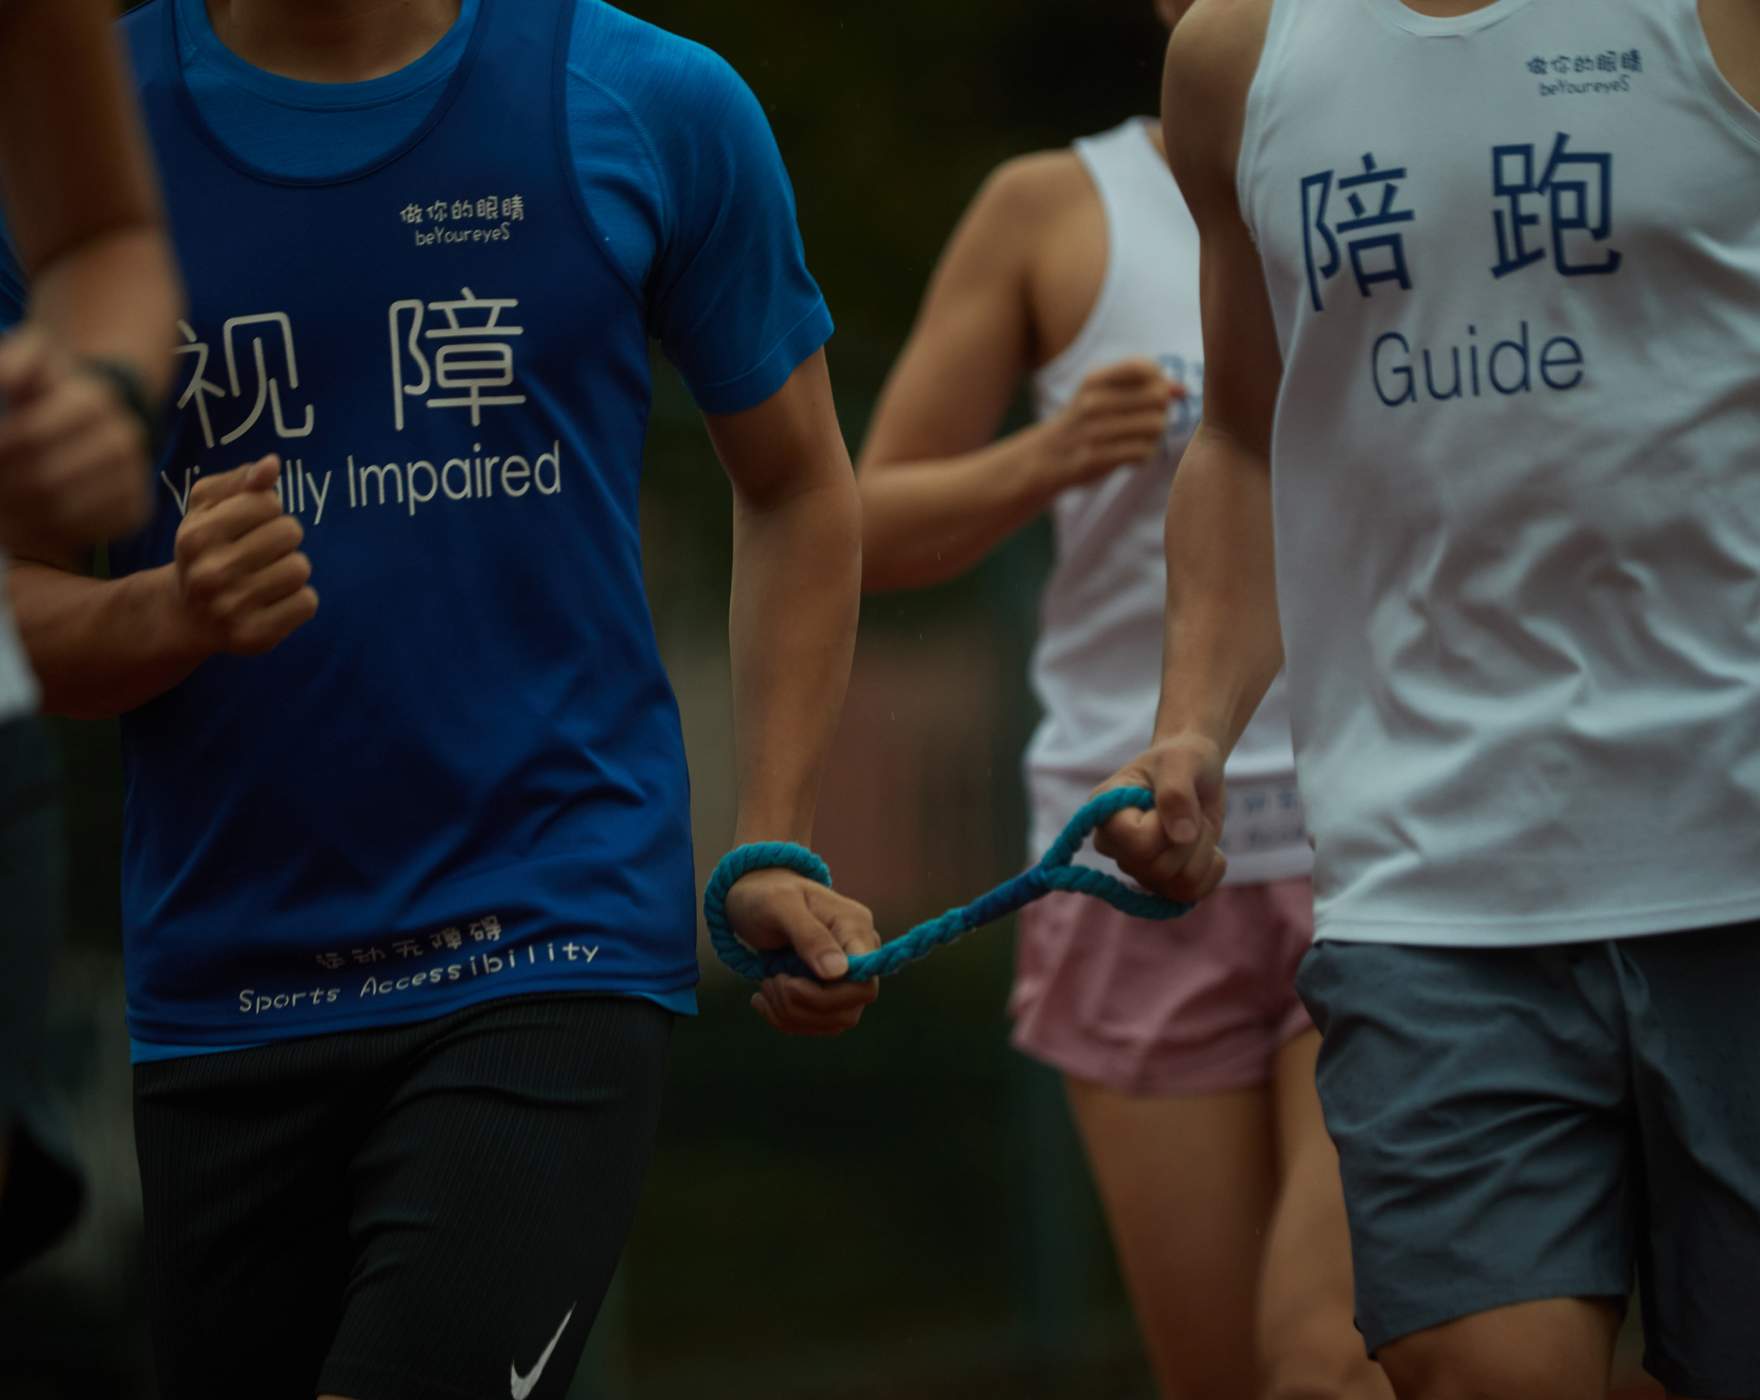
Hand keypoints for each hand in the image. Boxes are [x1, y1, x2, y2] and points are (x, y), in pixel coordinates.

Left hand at [0, 325, 151, 551]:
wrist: (98, 421)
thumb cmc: (50, 394)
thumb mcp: (31, 363)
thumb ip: (16, 364)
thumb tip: (6, 380)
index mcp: (91, 403)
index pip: (29, 437)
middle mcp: (121, 441)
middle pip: (45, 480)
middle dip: (4, 491)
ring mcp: (134, 477)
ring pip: (65, 513)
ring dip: (20, 521)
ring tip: (1, 519)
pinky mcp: (138, 509)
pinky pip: (90, 533)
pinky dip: (53, 537)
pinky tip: (26, 528)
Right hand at [174, 454, 317, 655]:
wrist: (186, 615)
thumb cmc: (205, 549)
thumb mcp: (207, 508)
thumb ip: (239, 481)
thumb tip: (272, 465)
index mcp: (196, 536)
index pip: (268, 502)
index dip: (268, 509)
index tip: (250, 523)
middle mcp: (211, 573)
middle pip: (290, 533)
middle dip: (283, 537)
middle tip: (262, 551)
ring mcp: (232, 608)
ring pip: (301, 568)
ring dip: (291, 568)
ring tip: (267, 575)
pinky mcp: (255, 636)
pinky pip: (307, 603)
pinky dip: (299, 599)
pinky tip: (274, 600)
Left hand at [723, 869, 880, 1036]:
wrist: (753, 900)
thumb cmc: (766, 894)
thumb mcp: (780, 905)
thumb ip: (809, 935)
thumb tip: (837, 972)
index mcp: (855, 928)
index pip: (864, 982)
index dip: (830, 995)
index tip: (791, 979)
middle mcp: (859, 956)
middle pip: (850, 1009)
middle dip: (802, 1004)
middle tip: (772, 979)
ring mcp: (845, 979)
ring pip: (833, 1022)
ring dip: (789, 1013)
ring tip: (767, 983)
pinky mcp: (828, 995)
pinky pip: (815, 1025)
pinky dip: (783, 1019)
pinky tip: (762, 999)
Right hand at [1032, 357, 1181, 491]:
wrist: (1044, 457)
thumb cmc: (1083, 422)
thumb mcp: (1101, 393)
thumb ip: (1142, 386)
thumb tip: (1182, 390)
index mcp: (1094, 379)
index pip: (1145, 367)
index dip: (1159, 379)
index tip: (1151, 393)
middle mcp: (1092, 401)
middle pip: (1158, 397)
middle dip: (1162, 410)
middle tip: (1149, 421)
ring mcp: (1093, 430)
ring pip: (1156, 426)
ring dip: (1156, 436)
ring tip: (1141, 440)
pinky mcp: (1096, 458)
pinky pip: (1144, 452)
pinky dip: (1145, 455)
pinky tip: (1132, 456)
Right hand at [1094, 733, 1228, 902]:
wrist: (1197, 771)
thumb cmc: (1182, 759)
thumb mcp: (1182, 762)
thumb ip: (1176, 793)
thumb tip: (1181, 837)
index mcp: (1105, 814)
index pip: (1136, 844)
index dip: (1165, 828)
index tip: (1172, 799)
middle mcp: (1114, 846)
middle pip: (1159, 869)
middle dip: (1191, 839)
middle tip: (1191, 807)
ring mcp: (1137, 868)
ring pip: (1178, 885)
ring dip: (1202, 852)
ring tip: (1195, 823)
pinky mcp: (1161, 882)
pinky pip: (1189, 896)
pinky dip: (1210, 871)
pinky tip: (1208, 848)